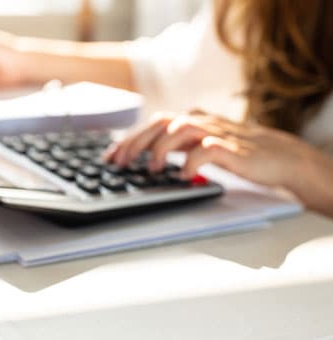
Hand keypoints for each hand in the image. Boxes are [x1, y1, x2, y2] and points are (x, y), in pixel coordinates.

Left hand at [103, 110, 320, 188]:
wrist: (279, 156)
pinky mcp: (232, 148)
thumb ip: (175, 146)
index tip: (110, 157)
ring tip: (152, 168)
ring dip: (161, 148)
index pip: (153, 124)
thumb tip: (141, 156)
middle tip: (120, 163)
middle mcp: (200, 121)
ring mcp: (216, 132)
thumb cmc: (236, 152)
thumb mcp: (199, 145)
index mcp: (190, 120)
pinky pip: (207, 150)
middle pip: (160, 123)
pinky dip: (192, 162)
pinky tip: (184, 176)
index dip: (129, 139)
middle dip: (136, 142)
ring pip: (180, 129)